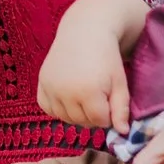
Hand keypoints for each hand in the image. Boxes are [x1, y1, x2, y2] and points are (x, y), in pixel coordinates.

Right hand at [38, 7, 132, 132]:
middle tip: (98, 94)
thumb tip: (122, 133)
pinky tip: (68, 95)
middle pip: (82, 122)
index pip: (100, 122)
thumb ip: (121, 109)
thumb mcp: (120, 82)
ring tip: (85, 93)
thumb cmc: (107, 57)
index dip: (109, 114)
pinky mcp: (41, 82)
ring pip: (65, 118)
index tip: (110, 98)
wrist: (84, 30)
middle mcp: (65, 92)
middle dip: (93, 114)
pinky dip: (58, 108)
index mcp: (88, 91)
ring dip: (76, 113)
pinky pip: (48, 109)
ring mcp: (50, 87)